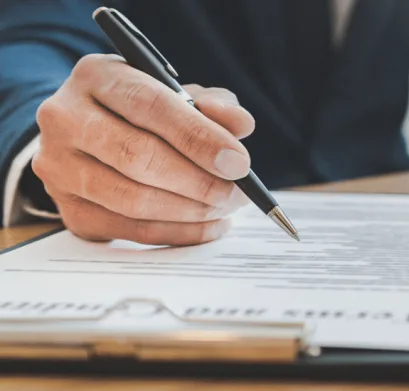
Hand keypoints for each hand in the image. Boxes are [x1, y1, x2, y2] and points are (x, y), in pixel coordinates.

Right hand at [33, 54, 254, 244]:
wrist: (93, 134)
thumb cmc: (147, 111)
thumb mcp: (181, 94)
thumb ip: (214, 105)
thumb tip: (241, 125)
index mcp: (97, 75)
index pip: (149, 105)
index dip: (199, 137)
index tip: (239, 162)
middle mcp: (65, 117)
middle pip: (137, 156)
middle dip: (199, 181)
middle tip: (238, 193)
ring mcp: (59, 166)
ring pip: (131, 199)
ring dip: (190, 211)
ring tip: (226, 208)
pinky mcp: (68, 207)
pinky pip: (128, 230)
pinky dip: (177, 233)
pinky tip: (208, 225)